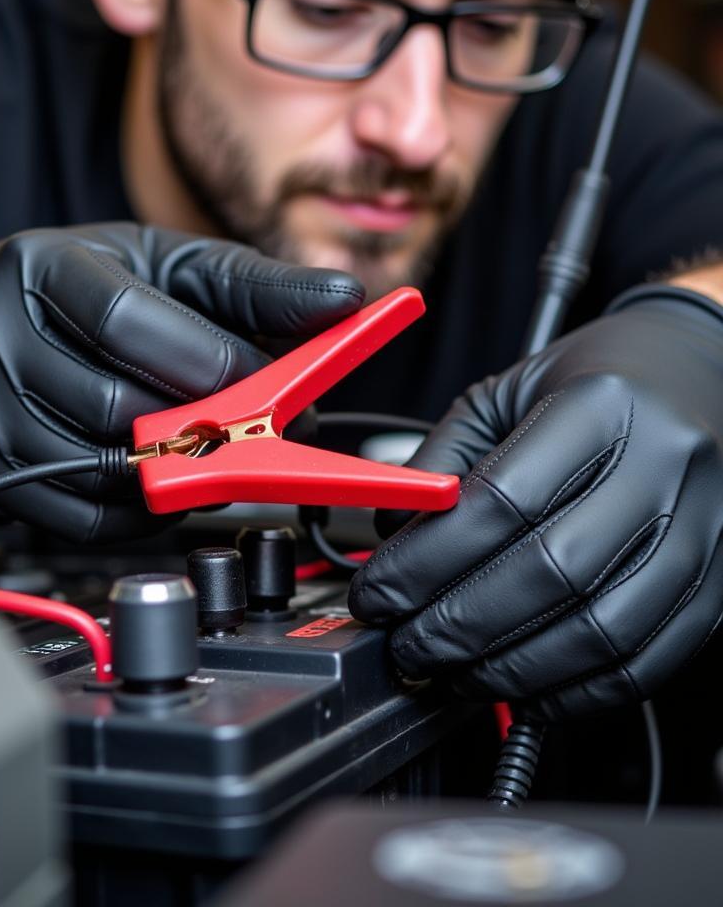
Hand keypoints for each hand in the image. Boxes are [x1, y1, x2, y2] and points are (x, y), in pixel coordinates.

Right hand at [0, 223, 362, 541]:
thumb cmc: (55, 292)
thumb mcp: (149, 263)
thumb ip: (247, 284)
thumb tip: (344, 299)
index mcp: (42, 268)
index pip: (131, 321)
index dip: (210, 363)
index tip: (270, 389)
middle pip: (122, 408)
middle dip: (209, 430)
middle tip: (260, 433)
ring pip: (106, 472)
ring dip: (179, 475)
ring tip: (210, 451)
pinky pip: (81, 518)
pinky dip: (141, 512)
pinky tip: (161, 482)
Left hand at [349, 284, 722, 718]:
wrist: (696, 375)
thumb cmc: (595, 384)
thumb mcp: (505, 394)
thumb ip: (442, 459)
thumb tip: (389, 535)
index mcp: (599, 407)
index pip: (500, 501)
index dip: (424, 561)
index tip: (378, 592)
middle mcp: (663, 466)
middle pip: (551, 571)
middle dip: (459, 625)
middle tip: (406, 644)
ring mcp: (704, 528)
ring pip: (602, 629)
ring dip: (512, 668)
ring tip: (454, 672)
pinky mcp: (720, 579)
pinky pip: (649, 660)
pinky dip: (577, 691)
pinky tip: (524, 688)